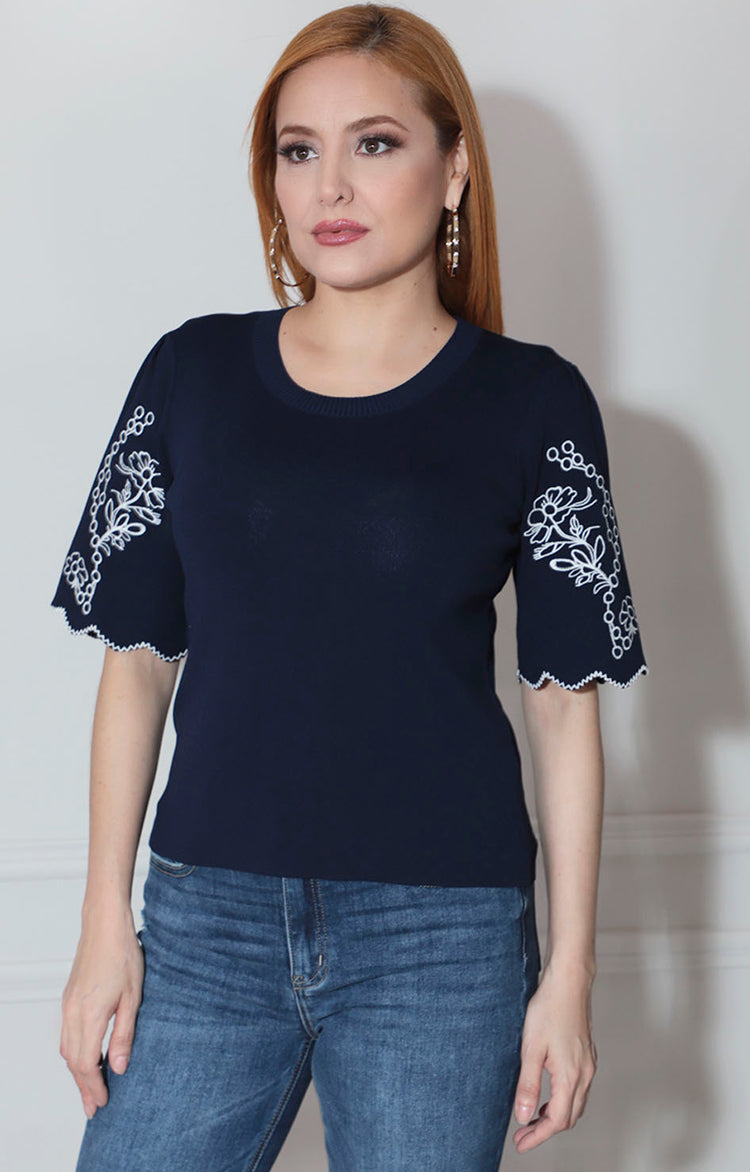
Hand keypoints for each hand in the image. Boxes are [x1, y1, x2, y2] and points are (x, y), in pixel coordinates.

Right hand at [59, 914, 144, 1119]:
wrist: (104, 925)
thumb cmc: (123, 954)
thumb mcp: (133, 997)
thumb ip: (124, 1034)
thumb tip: (119, 1067)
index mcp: (89, 1016)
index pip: (86, 1064)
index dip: (94, 1086)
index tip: (103, 1103)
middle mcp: (72, 1014)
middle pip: (72, 1062)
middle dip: (83, 1087)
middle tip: (94, 1108)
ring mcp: (67, 1005)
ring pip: (67, 1050)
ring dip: (78, 1071)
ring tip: (91, 1088)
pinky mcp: (69, 998)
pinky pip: (66, 1035)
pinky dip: (74, 1053)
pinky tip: (85, 1057)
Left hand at [511, 963, 597, 1151]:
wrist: (568, 982)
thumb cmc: (548, 1010)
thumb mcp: (531, 1049)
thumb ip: (528, 1085)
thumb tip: (523, 1116)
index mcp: (571, 1076)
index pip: (557, 1121)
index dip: (538, 1136)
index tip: (521, 1143)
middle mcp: (585, 1074)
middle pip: (569, 1117)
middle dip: (546, 1130)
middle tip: (523, 1135)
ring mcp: (588, 1064)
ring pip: (576, 1104)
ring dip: (556, 1116)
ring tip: (532, 1118)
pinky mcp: (587, 1055)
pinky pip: (578, 1089)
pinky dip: (563, 1100)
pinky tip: (548, 1095)